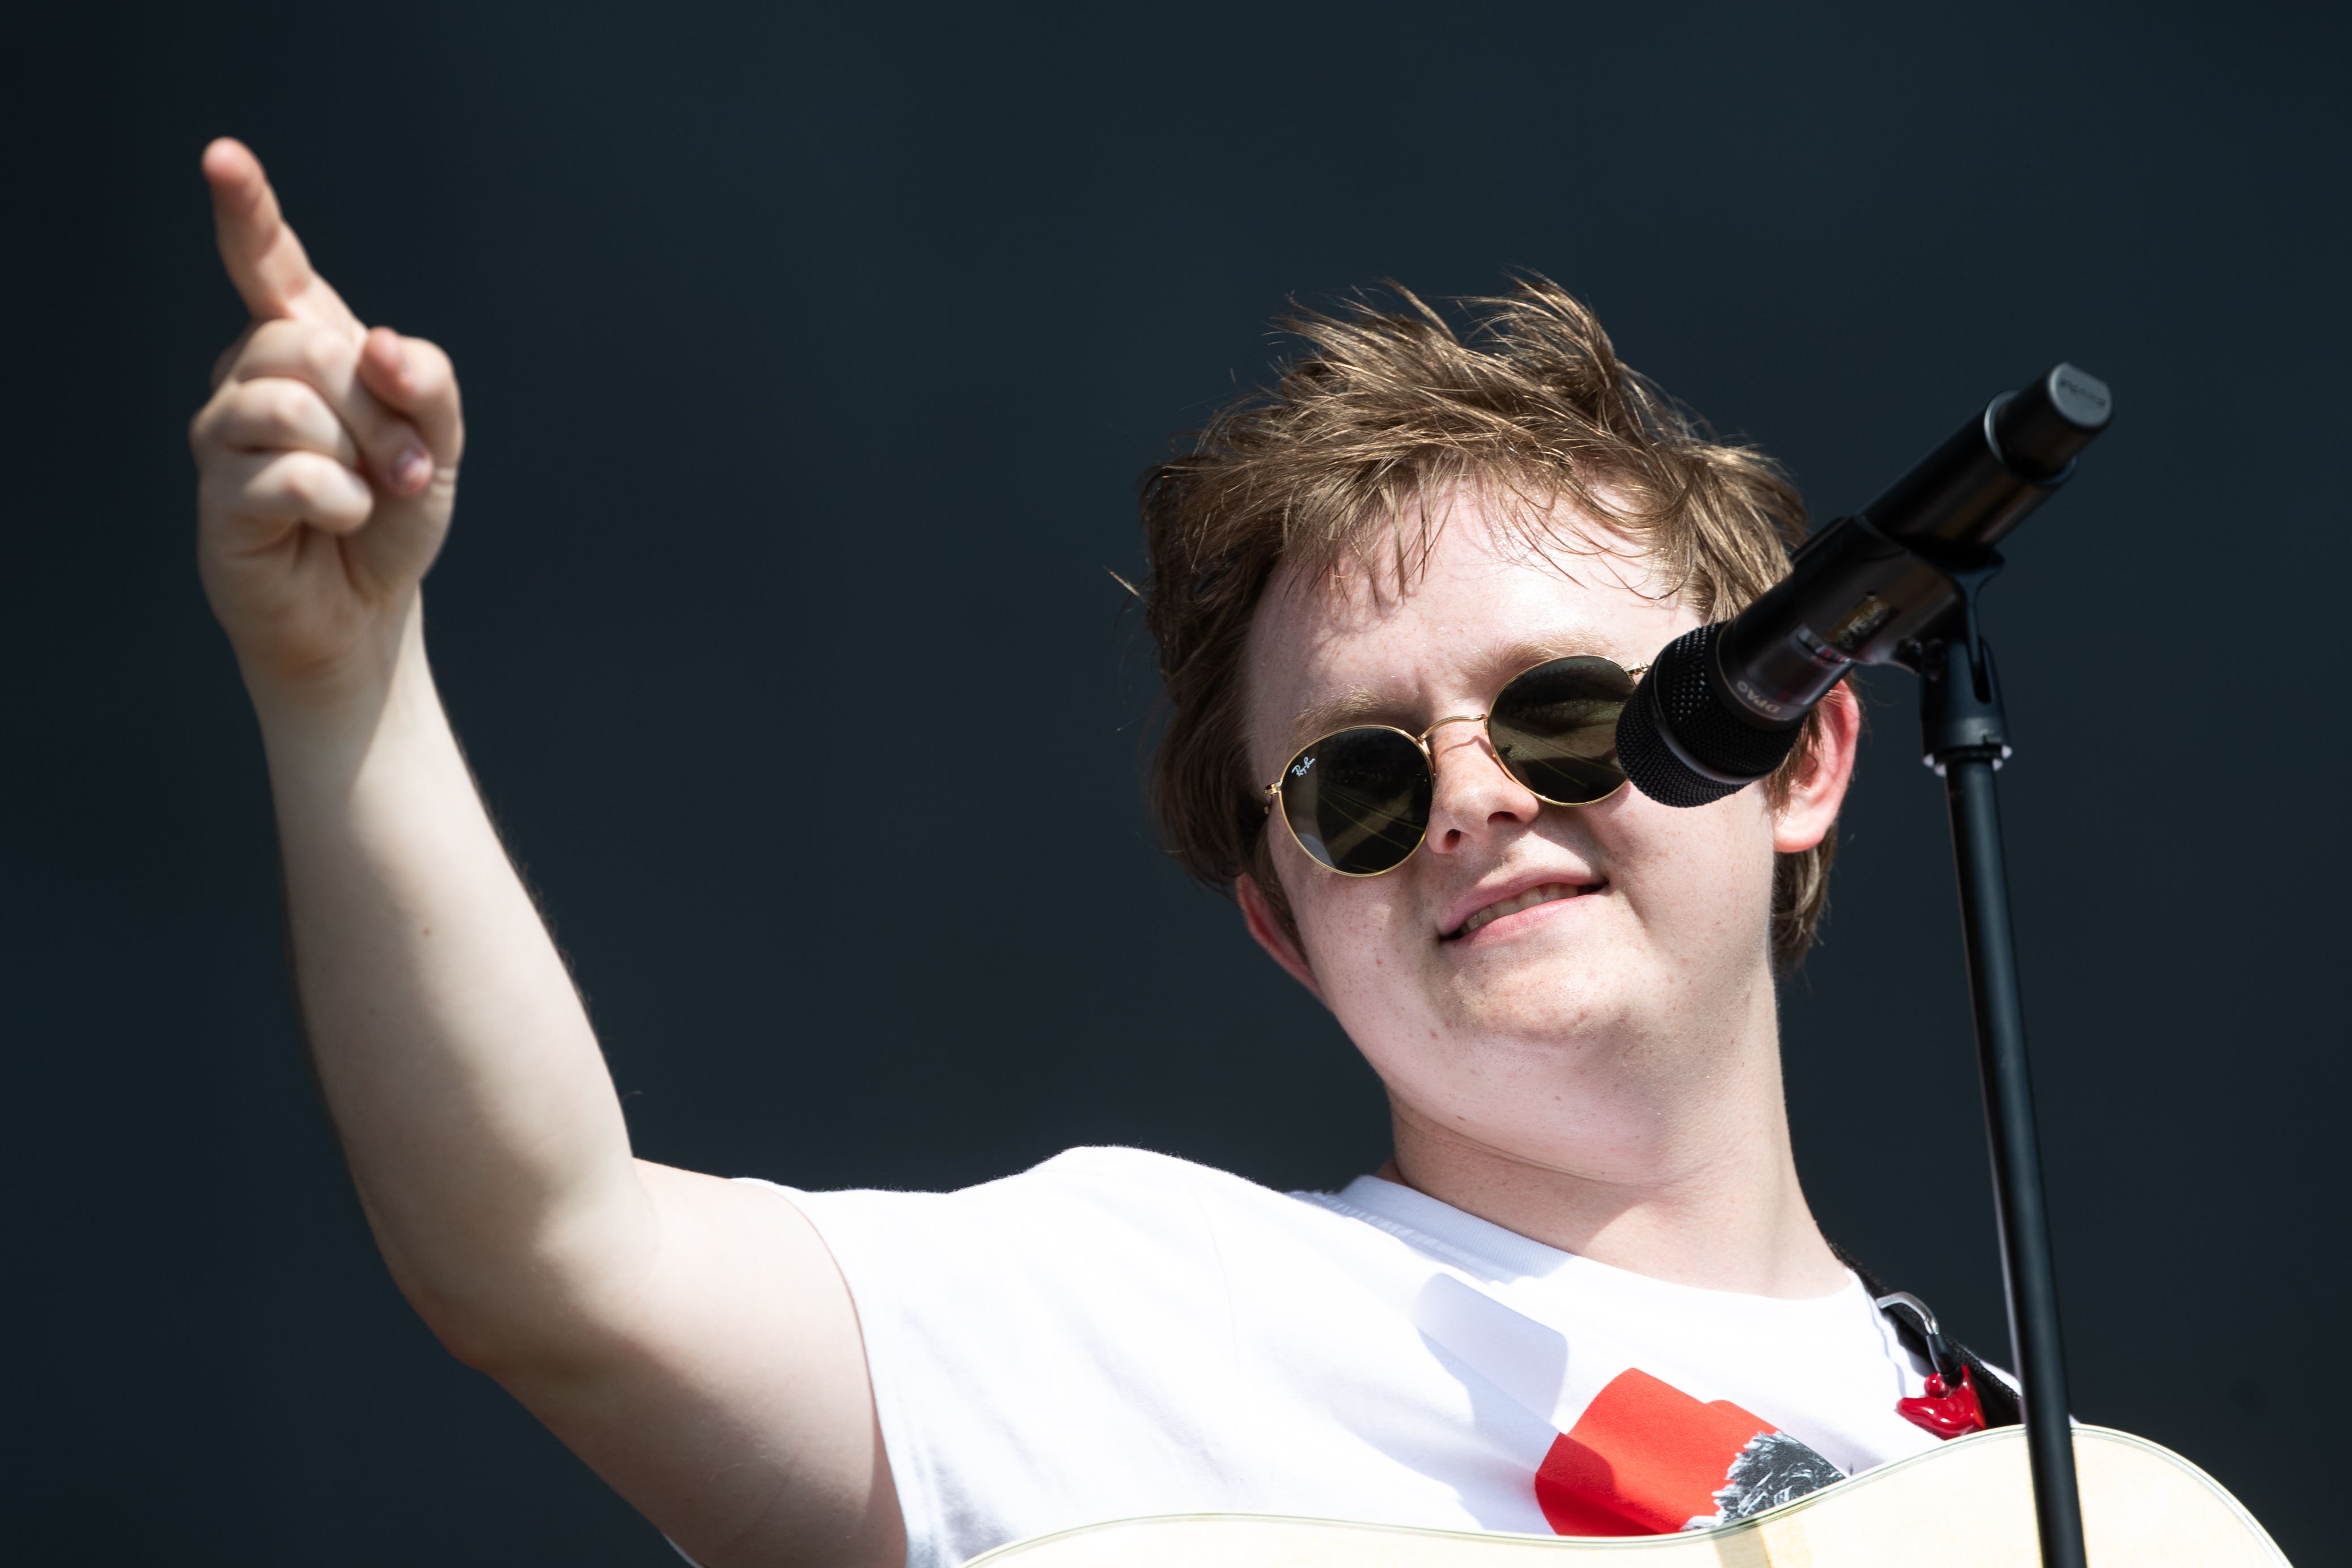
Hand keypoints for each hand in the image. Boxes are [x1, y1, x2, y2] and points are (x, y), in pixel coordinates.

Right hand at [189, 138, 464, 708]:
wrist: (370, 600)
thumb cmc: (393, 506)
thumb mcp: (439, 438)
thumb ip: (426, 379)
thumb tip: (379, 345)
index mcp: (305, 342)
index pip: (270, 263)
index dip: (247, 211)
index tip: (224, 159)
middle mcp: (250, 373)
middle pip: (306, 345)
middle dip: (377, 412)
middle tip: (405, 468)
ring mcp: (224, 431)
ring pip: (292, 405)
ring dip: (362, 459)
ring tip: (372, 496)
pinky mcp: (218, 494)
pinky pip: (293, 474)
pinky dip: (343, 504)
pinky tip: (338, 523)